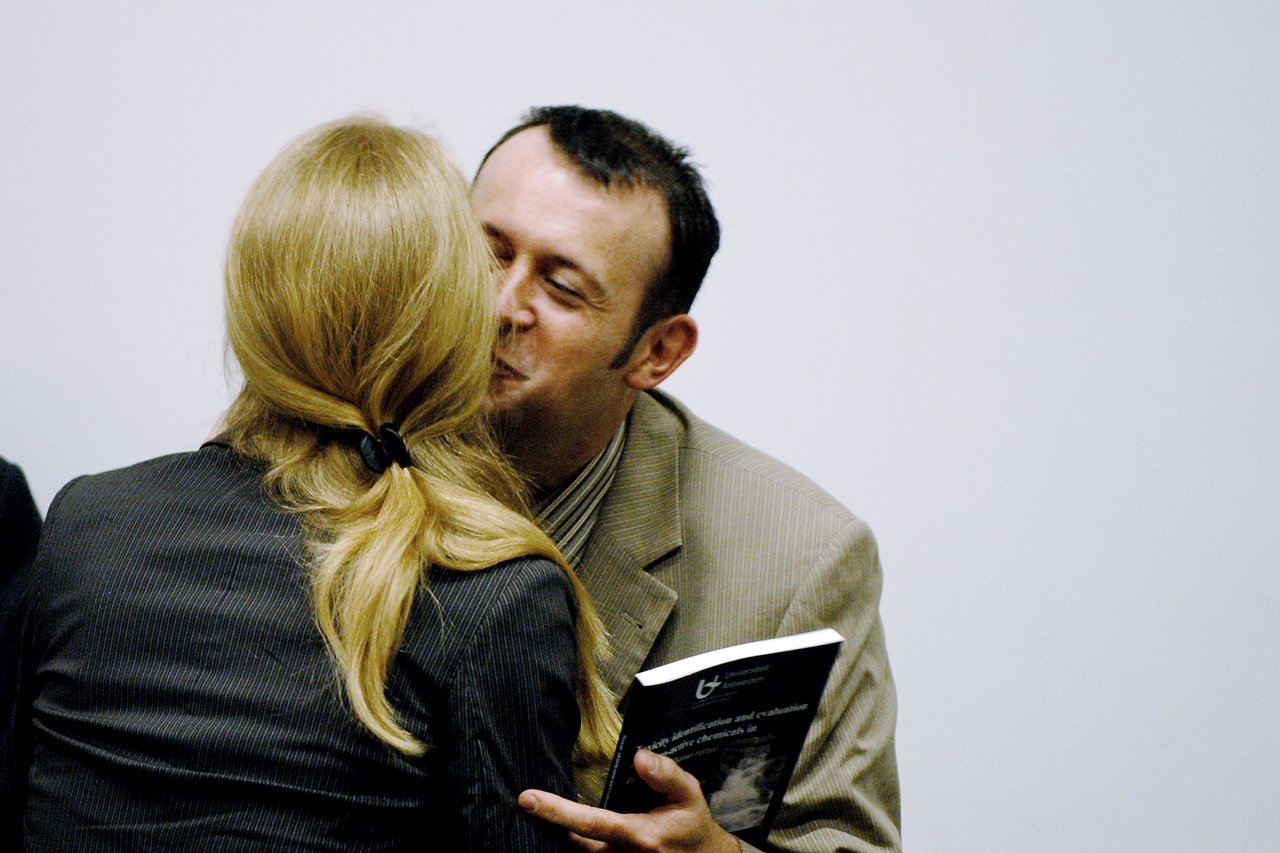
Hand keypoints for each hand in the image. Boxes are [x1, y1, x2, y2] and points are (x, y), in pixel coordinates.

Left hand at [519, 749, 741, 852]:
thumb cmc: (692, 824)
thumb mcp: (689, 794)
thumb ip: (665, 774)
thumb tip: (638, 756)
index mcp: (640, 836)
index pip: (590, 823)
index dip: (556, 811)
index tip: (527, 799)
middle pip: (574, 844)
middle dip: (554, 825)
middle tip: (532, 801)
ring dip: (566, 836)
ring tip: (548, 811)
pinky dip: (579, 844)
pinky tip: (571, 828)